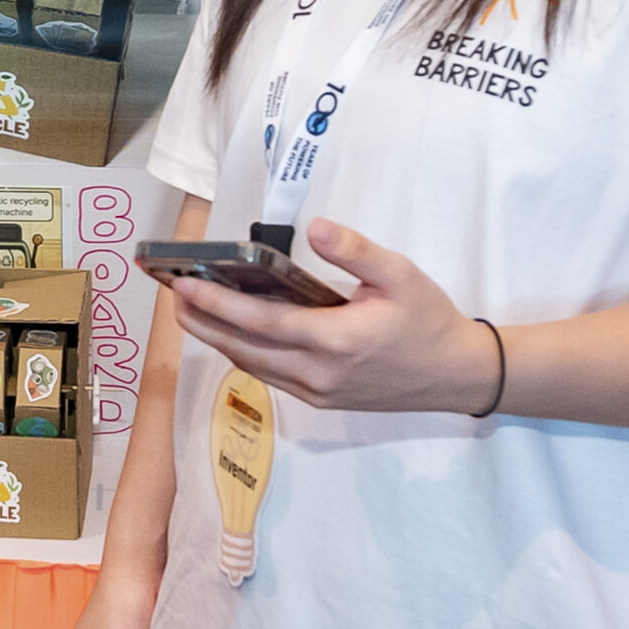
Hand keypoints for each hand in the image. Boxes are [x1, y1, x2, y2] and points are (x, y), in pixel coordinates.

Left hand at [170, 219, 499, 413]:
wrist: (456, 374)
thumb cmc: (429, 319)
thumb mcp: (400, 274)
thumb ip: (355, 250)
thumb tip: (317, 227)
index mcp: (337, 340)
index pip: (262, 322)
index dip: (218, 304)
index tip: (184, 284)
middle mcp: (320, 373)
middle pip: (245, 349)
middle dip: (204, 322)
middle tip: (172, 295)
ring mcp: (319, 393)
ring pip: (254, 366)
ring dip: (218, 340)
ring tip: (191, 311)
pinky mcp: (322, 401)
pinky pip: (271, 377)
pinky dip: (245, 355)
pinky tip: (231, 334)